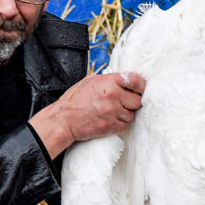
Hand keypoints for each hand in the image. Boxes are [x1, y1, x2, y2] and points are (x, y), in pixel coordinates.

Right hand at [29, 71, 145, 157]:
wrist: (64, 119)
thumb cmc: (75, 100)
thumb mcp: (90, 81)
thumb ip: (108, 80)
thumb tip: (122, 80)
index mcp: (109, 82)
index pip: (135, 80)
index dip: (140, 86)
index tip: (139, 90)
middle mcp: (113, 95)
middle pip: (138, 100)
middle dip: (132, 103)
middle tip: (124, 104)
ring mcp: (113, 111)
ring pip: (132, 114)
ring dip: (126, 114)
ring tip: (113, 113)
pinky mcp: (111, 125)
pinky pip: (125, 125)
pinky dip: (120, 124)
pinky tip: (110, 120)